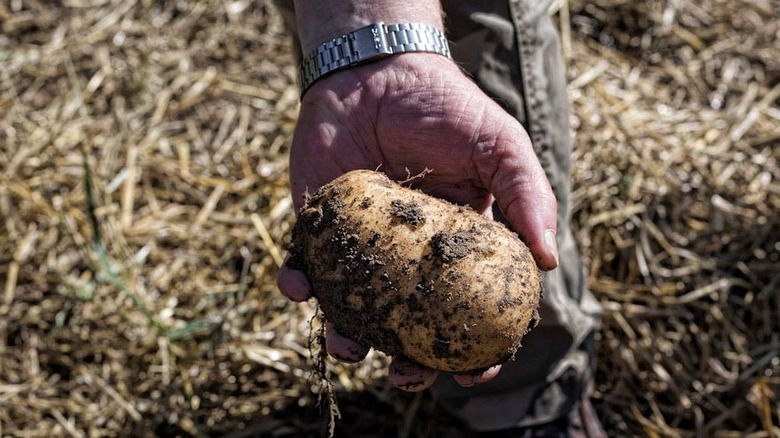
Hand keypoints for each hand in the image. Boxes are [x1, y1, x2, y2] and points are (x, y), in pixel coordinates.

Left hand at [277, 53, 558, 390]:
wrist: (378, 70)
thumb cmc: (445, 107)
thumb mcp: (500, 146)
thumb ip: (527, 195)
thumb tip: (550, 259)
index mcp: (456, 247)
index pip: (468, 308)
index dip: (473, 347)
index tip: (470, 371)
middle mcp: (408, 256)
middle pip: (409, 323)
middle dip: (406, 360)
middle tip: (402, 375)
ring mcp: (361, 244)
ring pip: (353, 308)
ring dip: (346, 337)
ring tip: (346, 345)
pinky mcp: (318, 226)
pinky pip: (304, 266)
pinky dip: (298, 283)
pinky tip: (299, 287)